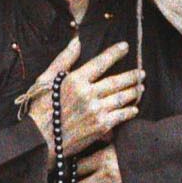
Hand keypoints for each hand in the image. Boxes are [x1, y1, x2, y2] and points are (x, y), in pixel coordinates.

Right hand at [26, 37, 142, 163]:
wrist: (40, 140)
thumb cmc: (40, 109)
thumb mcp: (45, 79)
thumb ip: (63, 60)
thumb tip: (77, 42)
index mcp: (75, 80)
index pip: (101, 62)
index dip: (115, 53)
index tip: (125, 46)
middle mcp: (88, 94)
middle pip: (117, 81)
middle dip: (132, 76)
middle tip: (141, 73)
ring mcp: (96, 110)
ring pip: (122, 97)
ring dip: (134, 92)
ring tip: (140, 88)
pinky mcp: (101, 126)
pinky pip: (121, 115)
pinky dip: (130, 111)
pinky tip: (134, 108)